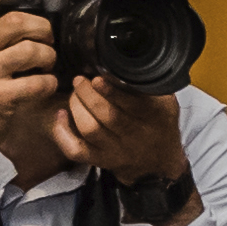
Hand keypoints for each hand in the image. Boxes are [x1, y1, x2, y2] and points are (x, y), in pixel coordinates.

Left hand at [52, 76, 193, 209]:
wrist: (157, 161)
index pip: (134, 104)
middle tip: (80, 81)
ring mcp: (116, 150)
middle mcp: (136, 136)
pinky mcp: (100, 160)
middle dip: (88, 94)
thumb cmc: (158, 123)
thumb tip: (121, 64)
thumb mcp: (165, 101)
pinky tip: (61, 115)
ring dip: (77, 107)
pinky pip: (77, 150)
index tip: (97, 79)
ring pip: (90, 129)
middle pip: (107, 115)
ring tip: (75, 93)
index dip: (112, 91)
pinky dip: (63, 133)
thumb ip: (148, 85)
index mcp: (155, 117)